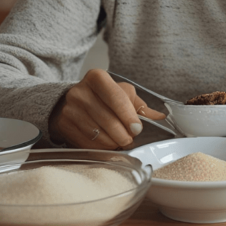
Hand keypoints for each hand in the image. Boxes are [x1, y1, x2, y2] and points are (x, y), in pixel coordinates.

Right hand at [49, 69, 166, 148]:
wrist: (70, 103)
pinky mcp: (64, 125)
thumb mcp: (121, 94)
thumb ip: (140, 106)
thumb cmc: (102, 98)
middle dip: (123, 134)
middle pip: (108, 119)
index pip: (116, 97)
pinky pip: (88, 144)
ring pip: (98, 134)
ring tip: (119, 141)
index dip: (129, 116)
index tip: (137, 129)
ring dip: (113, 142)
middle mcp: (80, 91)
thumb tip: (161, 117)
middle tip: (130, 138)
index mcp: (97, 78)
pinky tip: (106, 143)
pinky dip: (101, 148)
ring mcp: (70, 109)